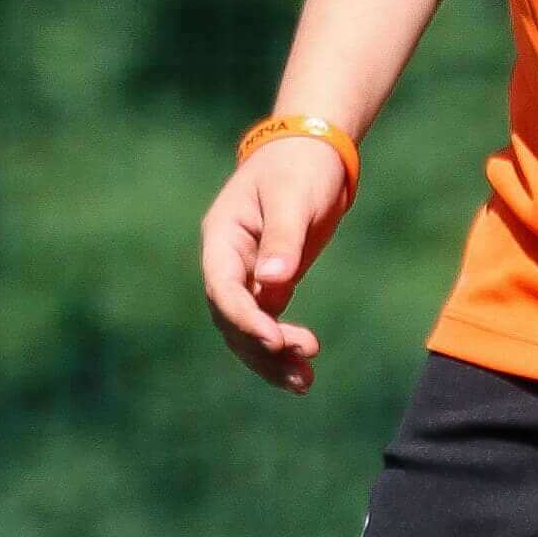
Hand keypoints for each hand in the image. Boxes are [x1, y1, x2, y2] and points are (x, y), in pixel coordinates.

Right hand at [199, 135, 357, 392]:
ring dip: (271, 359)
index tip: (276, 341)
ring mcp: (246, 276)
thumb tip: (271, 283)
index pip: (223, 288)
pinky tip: (303, 372)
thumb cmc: (301, 167)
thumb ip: (282, 239)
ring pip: (246, 329)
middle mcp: (227, 261)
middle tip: (303, 364)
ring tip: (305, 384)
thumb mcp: (293, 198)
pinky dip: (282, 349)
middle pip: (231, 318)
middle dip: (263, 346)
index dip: (245, 319)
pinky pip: (266, 324)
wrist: (314, 152)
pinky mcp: (268, 284)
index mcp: (223, 237)